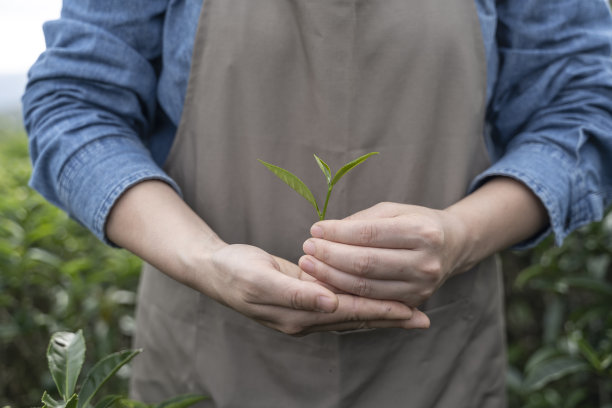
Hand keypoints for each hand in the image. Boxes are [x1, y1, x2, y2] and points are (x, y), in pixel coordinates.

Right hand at [106, 181, 429, 335]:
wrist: (213, 271)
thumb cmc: (235, 270)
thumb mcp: (260, 277)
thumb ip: (295, 291)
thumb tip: (329, 301)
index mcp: (296, 315)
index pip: (348, 313)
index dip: (379, 311)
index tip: (409, 311)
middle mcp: (304, 320)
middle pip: (355, 319)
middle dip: (388, 318)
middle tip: (423, 318)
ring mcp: (303, 315)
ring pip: (350, 316)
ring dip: (379, 315)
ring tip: (409, 314)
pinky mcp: (302, 304)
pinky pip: (339, 309)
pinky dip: (361, 307)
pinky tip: (374, 303)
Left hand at [298, 202, 468, 307]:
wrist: (453, 245)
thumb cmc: (416, 221)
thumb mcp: (394, 210)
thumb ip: (361, 221)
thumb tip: (325, 232)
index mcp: (422, 232)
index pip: (370, 234)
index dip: (338, 233)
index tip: (315, 229)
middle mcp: (425, 262)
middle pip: (366, 264)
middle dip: (330, 256)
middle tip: (307, 248)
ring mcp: (421, 287)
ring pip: (365, 287)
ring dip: (331, 277)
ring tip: (309, 265)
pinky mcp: (414, 302)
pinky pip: (372, 301)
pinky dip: (345, 292)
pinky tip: (325, 282)